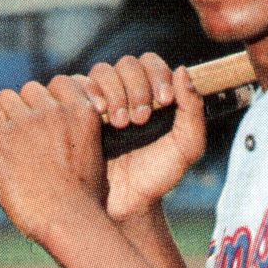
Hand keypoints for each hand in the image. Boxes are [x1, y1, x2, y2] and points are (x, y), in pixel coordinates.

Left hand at [0, 78, 106, 243]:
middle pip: (31, 90)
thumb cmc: (84, 199)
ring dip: (5, 113)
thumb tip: (65, 129)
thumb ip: (82, 133)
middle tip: (24, 131)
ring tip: (5, 134)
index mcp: (83, 113)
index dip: (50, 98)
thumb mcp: (96, 155)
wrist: (69, 220)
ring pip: (7, 97)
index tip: (46, 113)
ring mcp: (28, 124)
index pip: (60, 83)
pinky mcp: (2, 138)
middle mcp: (56, 112)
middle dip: (27, 107)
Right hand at [81, 54, 205, 219]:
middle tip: (140, 119)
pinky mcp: (74, 111)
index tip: (164, 101)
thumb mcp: (185, 147)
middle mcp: (124, 92)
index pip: (151, 63)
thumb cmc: (156, 176)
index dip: (157, 75)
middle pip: (126, 64)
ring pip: (101, 71)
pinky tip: (98, 116)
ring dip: (113, 92)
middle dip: (136, 87)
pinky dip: (88, 94)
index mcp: (151, 93)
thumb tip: (183, 70)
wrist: (123, 204)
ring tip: (121, 123)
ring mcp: (98, 100)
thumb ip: (193, 112)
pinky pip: (74, 86)